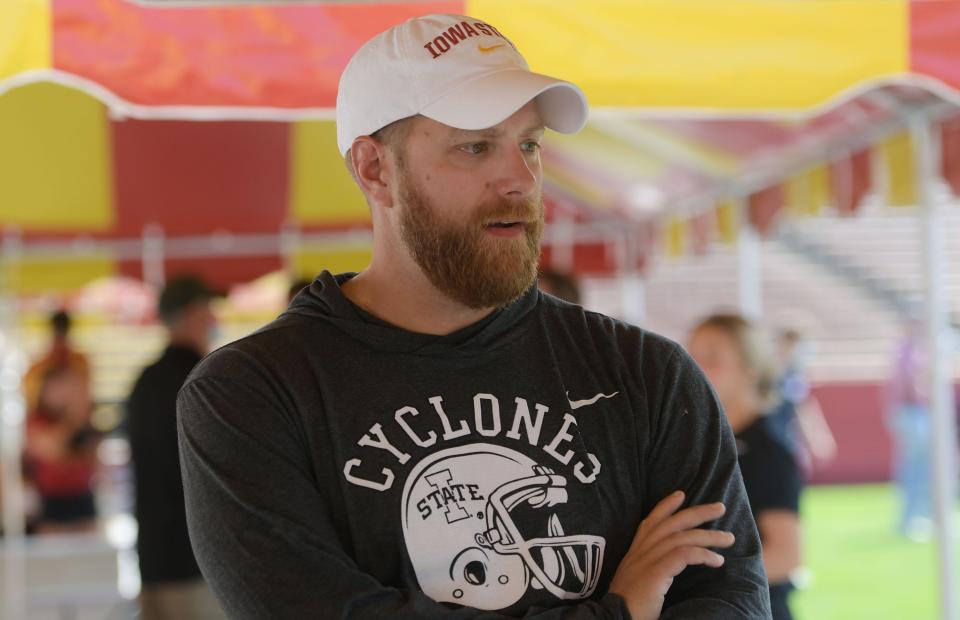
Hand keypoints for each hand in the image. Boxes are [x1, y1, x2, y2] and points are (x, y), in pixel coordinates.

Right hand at [608, 491, 734, 619]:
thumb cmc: (630, 610)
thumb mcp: (638, 584)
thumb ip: (651, 572)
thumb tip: (671, 568)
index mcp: (634, 555)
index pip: (650, 522)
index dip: (666, 506)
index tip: (681, 494)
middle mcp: (639, 553)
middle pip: (670, 523)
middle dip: (697, 512)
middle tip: (719, 507)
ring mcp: (646, 562)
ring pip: (681, 537)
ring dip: (708, 535)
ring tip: (728, 538)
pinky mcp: (654, 574)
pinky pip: (684, 555)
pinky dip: (703, 554)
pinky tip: (717, 560)